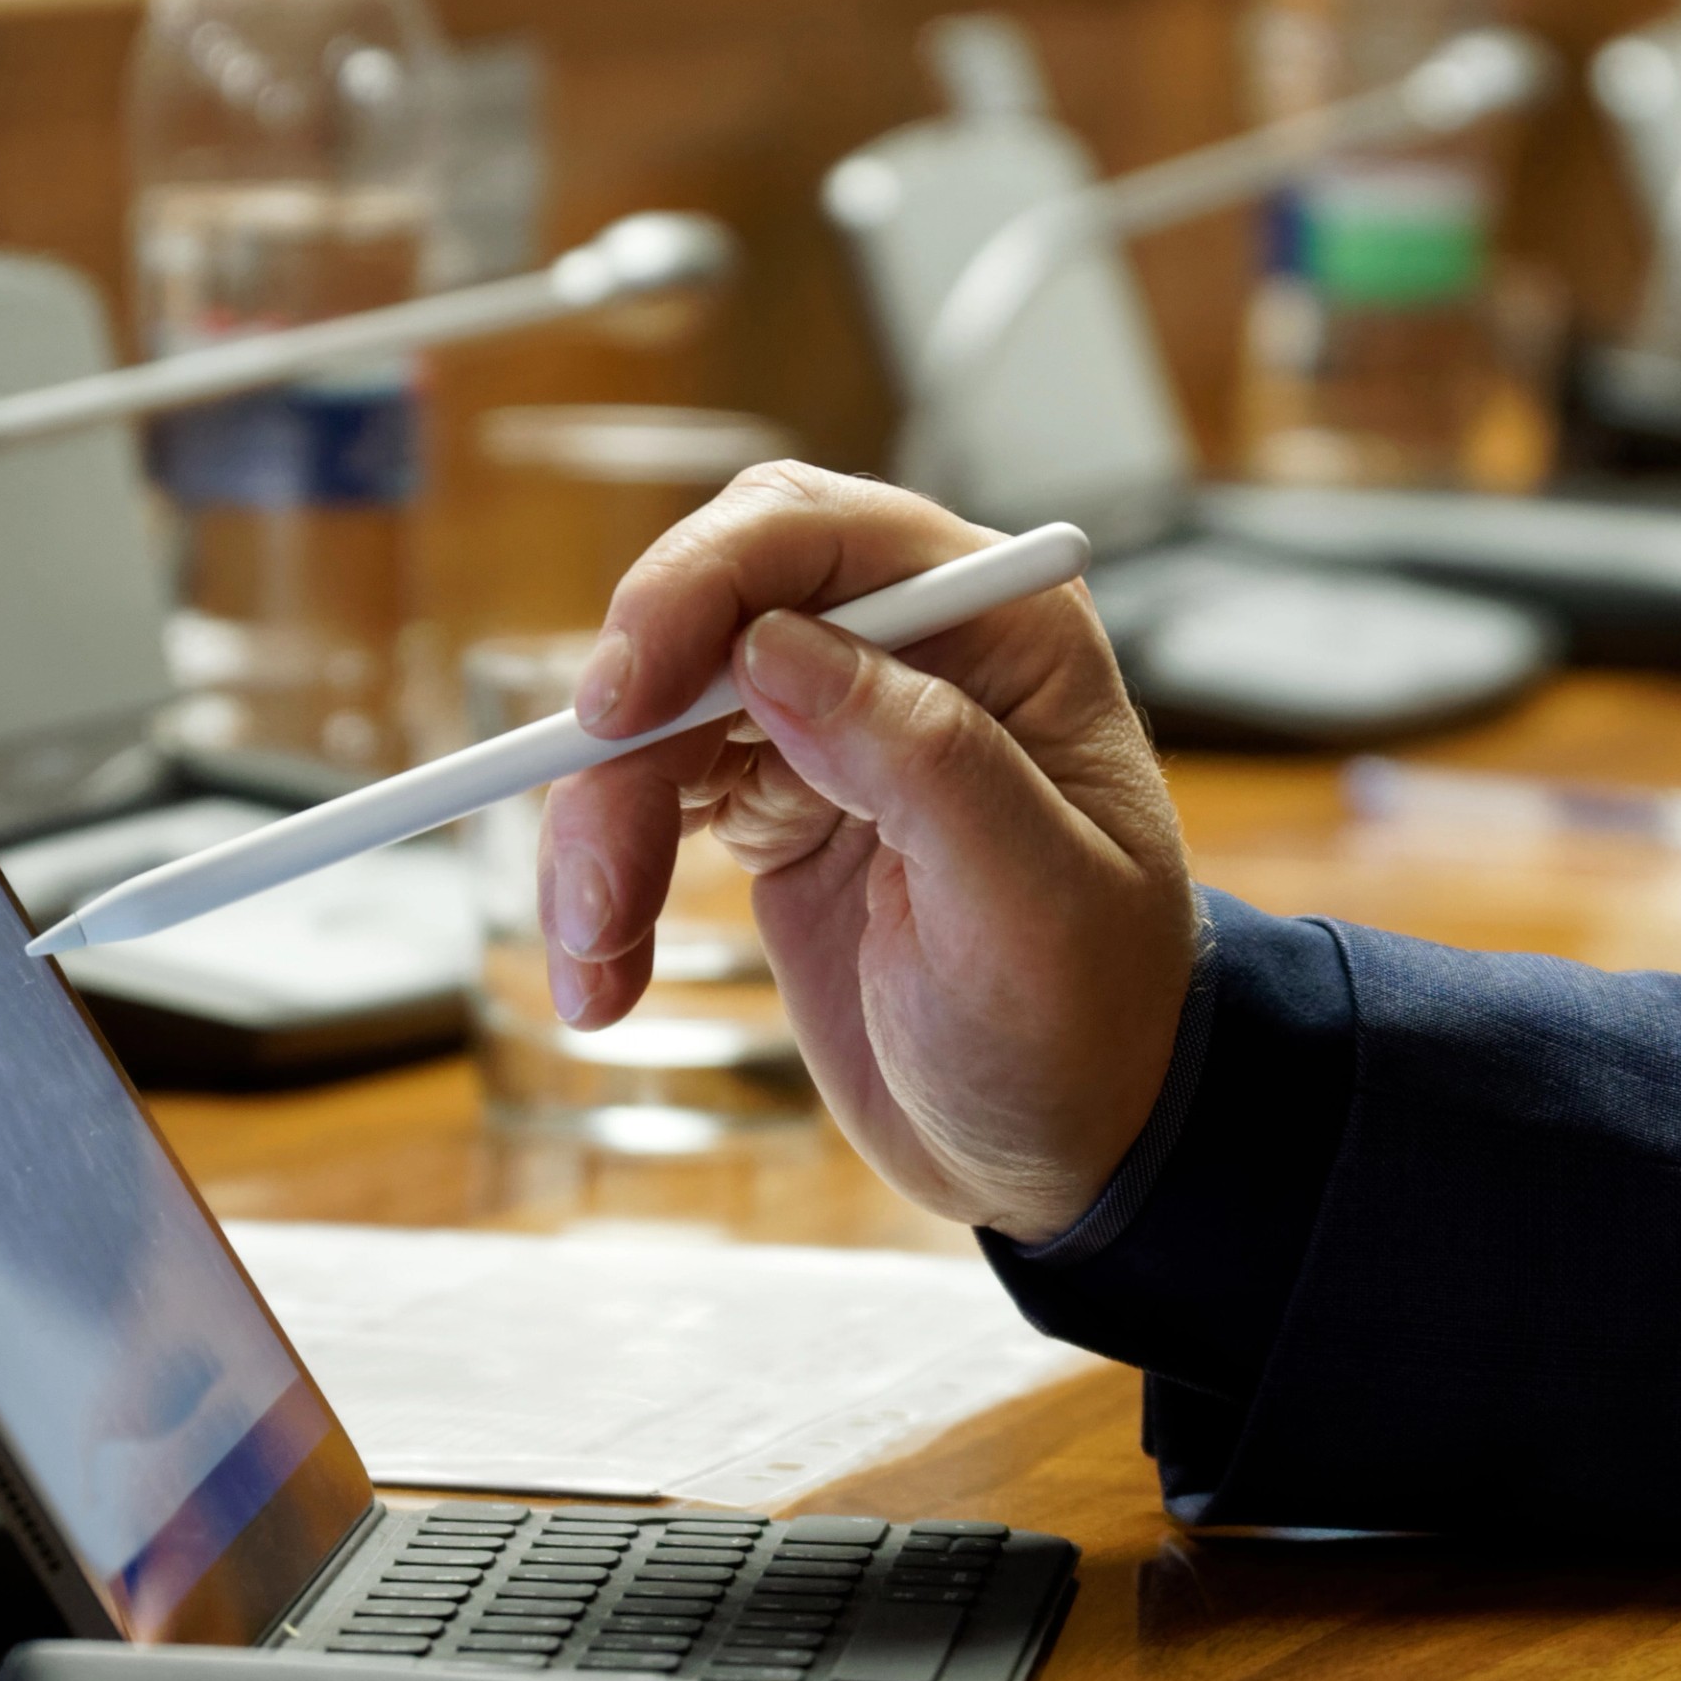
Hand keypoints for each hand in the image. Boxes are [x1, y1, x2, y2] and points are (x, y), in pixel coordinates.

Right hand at [535, 465, 1194, 1244]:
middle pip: (704, 614)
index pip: (813, 535)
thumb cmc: (1085, 1024)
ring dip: (596, 829)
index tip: (618, 706)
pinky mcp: (777, 810)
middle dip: (625, 732)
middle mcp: (909, 655)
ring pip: (653, 717)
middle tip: (596, 869)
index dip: (694, 591)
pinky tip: (604, 980)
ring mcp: (833, 730)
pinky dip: (602, 885)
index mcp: (1000, 631)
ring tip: (599, 958)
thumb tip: (774, 646)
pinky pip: (645, 804)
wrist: (1071, 1145)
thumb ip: (925, 760)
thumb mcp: (1029, 906)